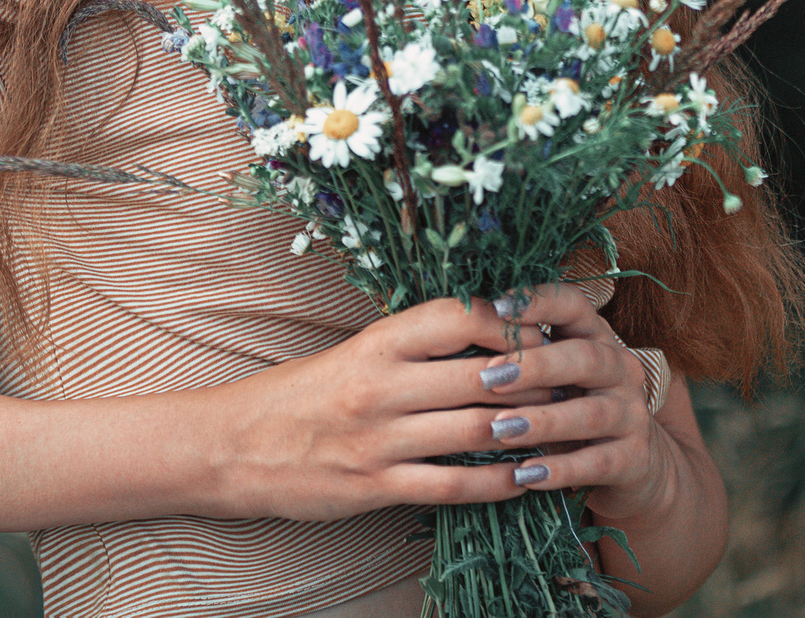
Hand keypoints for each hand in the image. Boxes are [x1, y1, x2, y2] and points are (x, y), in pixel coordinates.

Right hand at [209, 290, 569, 520]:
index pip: (459, 316)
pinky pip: (454, 485)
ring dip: (529, 428)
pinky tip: (526, 478)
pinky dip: (499, 482)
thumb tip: (486, 329)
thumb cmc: (300, 394)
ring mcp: (379, 439)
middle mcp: (381, 386)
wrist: (232, 447)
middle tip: (572, 379)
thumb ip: (413, 345)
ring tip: (563, 426)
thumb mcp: (354, 353)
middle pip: (482, 374)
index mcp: (377, 342)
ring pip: (477, 428)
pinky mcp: (375, 487)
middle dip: (537, 378)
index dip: (510, 319)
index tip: (542, 326)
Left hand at [466, 281, 671, 521]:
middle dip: (534, 367)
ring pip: (591, 413)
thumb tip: (456, 332)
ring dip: (542, 421)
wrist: (632, 466)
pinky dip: (560, 469)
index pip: (574, 305)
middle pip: (585, 358)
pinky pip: (598, 463)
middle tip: (487, 378)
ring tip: (499, 430)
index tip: (495, 306)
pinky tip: (524, 475)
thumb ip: (522, 356)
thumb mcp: (555, 377)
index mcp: (597, 338)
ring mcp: (632, 415)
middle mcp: (621, 369)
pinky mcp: (635, 459)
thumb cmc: (573, 409)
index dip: (538, 301)